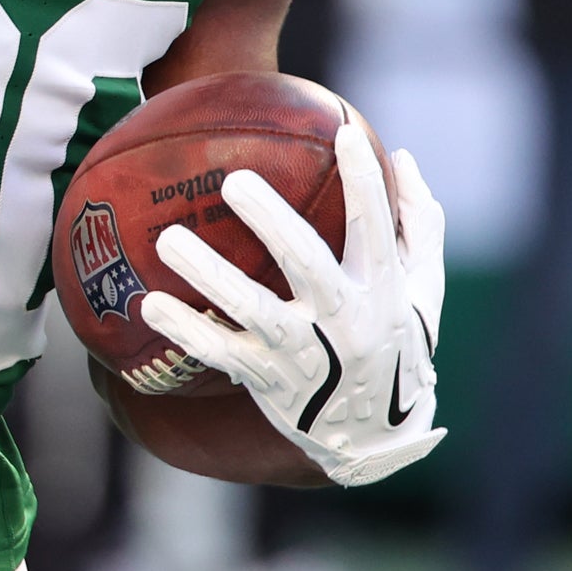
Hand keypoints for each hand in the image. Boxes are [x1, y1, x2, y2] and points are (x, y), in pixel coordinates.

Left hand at [138, 126, 446, 487]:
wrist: (375, 438)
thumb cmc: (398, 339)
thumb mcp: (423, 287)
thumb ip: (418, 222)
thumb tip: (400, 154)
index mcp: (383, 290)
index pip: (375, 227)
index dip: (365, 181)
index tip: (345, 132)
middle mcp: (343, 321)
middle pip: (305, 263)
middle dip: (270, 221)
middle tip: (234, 179)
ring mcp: (302, 353)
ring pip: (250, 309)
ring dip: (208, 274)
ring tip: (168, 240)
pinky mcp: (267, 378)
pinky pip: (219, 352)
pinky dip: (185, 330)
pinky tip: (148, 304)